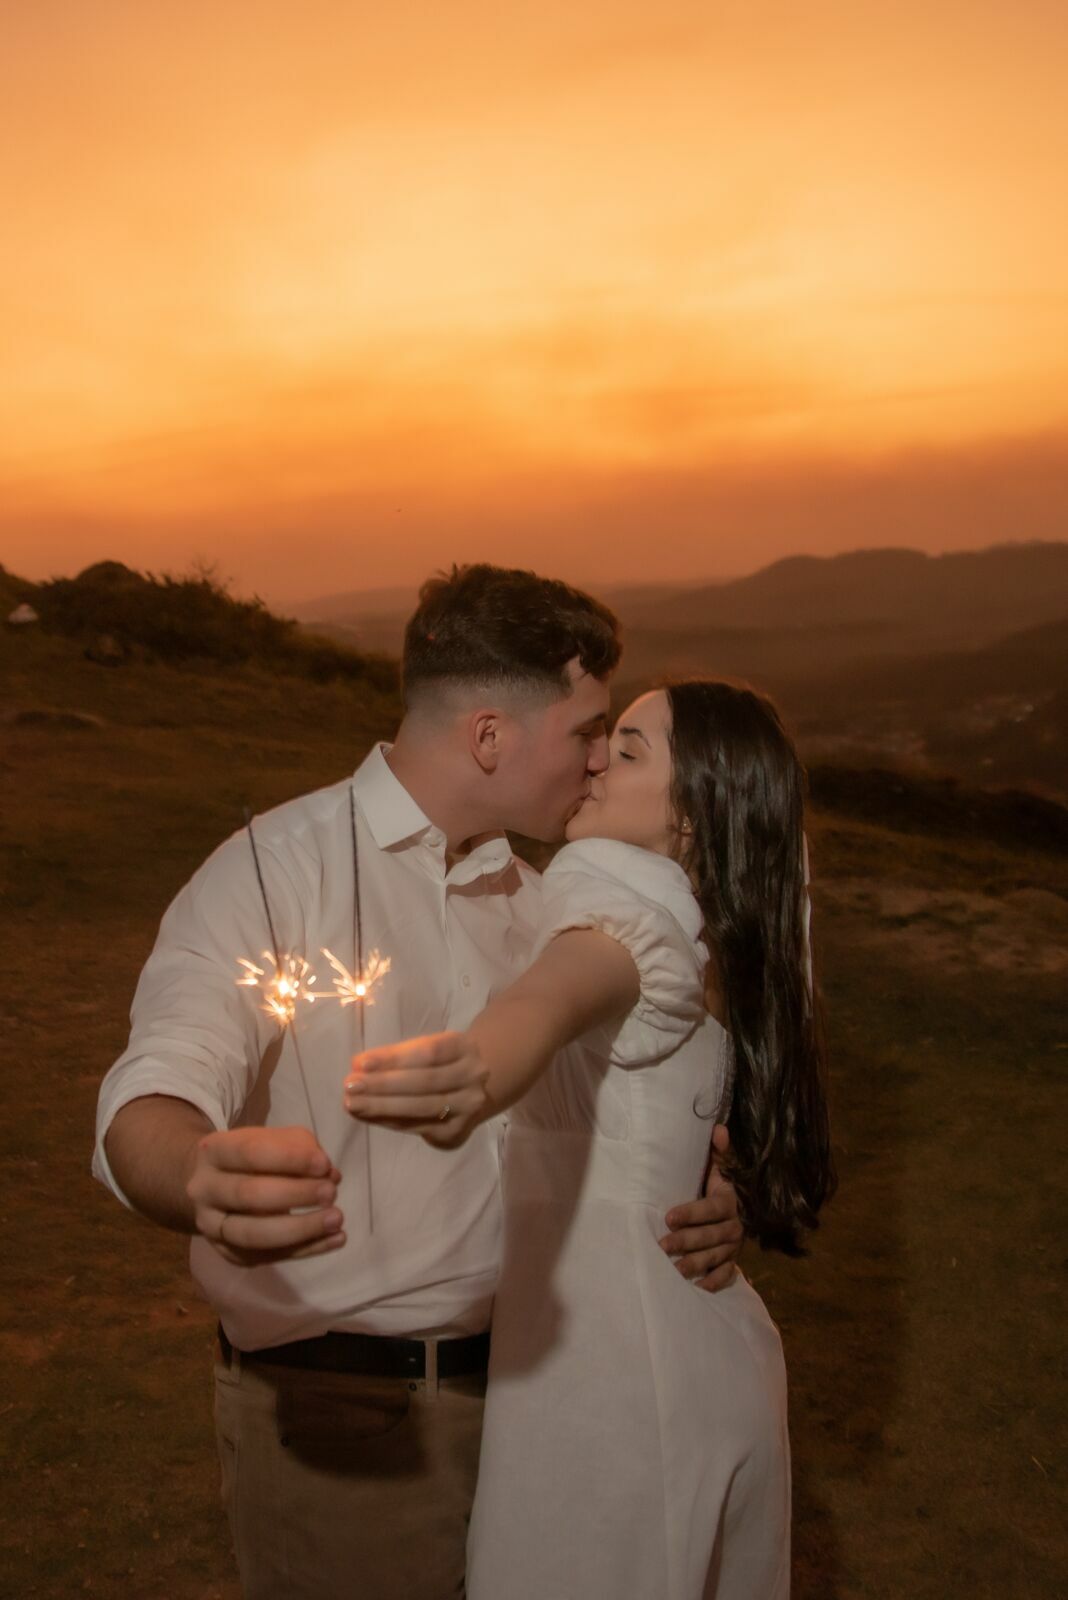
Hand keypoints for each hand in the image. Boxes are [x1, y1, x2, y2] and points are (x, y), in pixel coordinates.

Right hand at [186, 1125, 344, 1265]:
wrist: (213, 1186)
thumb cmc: (251, 1157)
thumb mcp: (271, 1139)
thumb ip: (301, 1148)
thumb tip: (329, 1174)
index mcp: (214, 1151)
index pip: (250, 1153)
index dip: (289, 1159)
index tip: (324, 1164)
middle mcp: (204, 1189)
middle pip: (249, 1195)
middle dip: (295, 1195)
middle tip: (331, 1193)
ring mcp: (211, 1226)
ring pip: (253, 1234)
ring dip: (300, 1229)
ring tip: (336, 1220)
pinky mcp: (227, 1253)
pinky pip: (266, 1257)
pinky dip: (305, 1249)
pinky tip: (334, 1239)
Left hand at [344, 1032, 488, 1148]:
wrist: (472, 1090)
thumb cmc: (438, 1063)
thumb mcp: (424, 1049)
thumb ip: (395, 1057)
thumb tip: (357, 1067)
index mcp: (465, 1047)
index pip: (428, 1052)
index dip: (392, 1059)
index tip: (359, 1063)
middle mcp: (473, 1077)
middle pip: (424, 1082)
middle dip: (382, 1085)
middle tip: (349, 1086)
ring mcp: (468, 1108)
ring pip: (421, 1108)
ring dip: (381, 1107)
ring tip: (352, 1103)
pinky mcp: (455, 1133)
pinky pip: (417, 1127)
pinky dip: (388, 1121)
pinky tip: (367, 1115)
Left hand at [659, 1125, 743, 1291]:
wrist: (730, 1212)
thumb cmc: (712, 1188)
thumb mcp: (716, 1170)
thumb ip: (717, 1153)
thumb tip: (718, 1128)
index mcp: (729, 1201)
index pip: (712, 1208)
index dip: (692, 1213)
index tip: (668, 1217)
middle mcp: (734, 1225)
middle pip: (712, 1235)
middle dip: (687, 1241)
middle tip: (663, 1245)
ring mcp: (734, 1246)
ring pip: (717, 1256)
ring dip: (697, 1264)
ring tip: (675, 1270)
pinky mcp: (732, 1262)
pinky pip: (728, 1274)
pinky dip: (717, 1281)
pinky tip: (701, 1287)